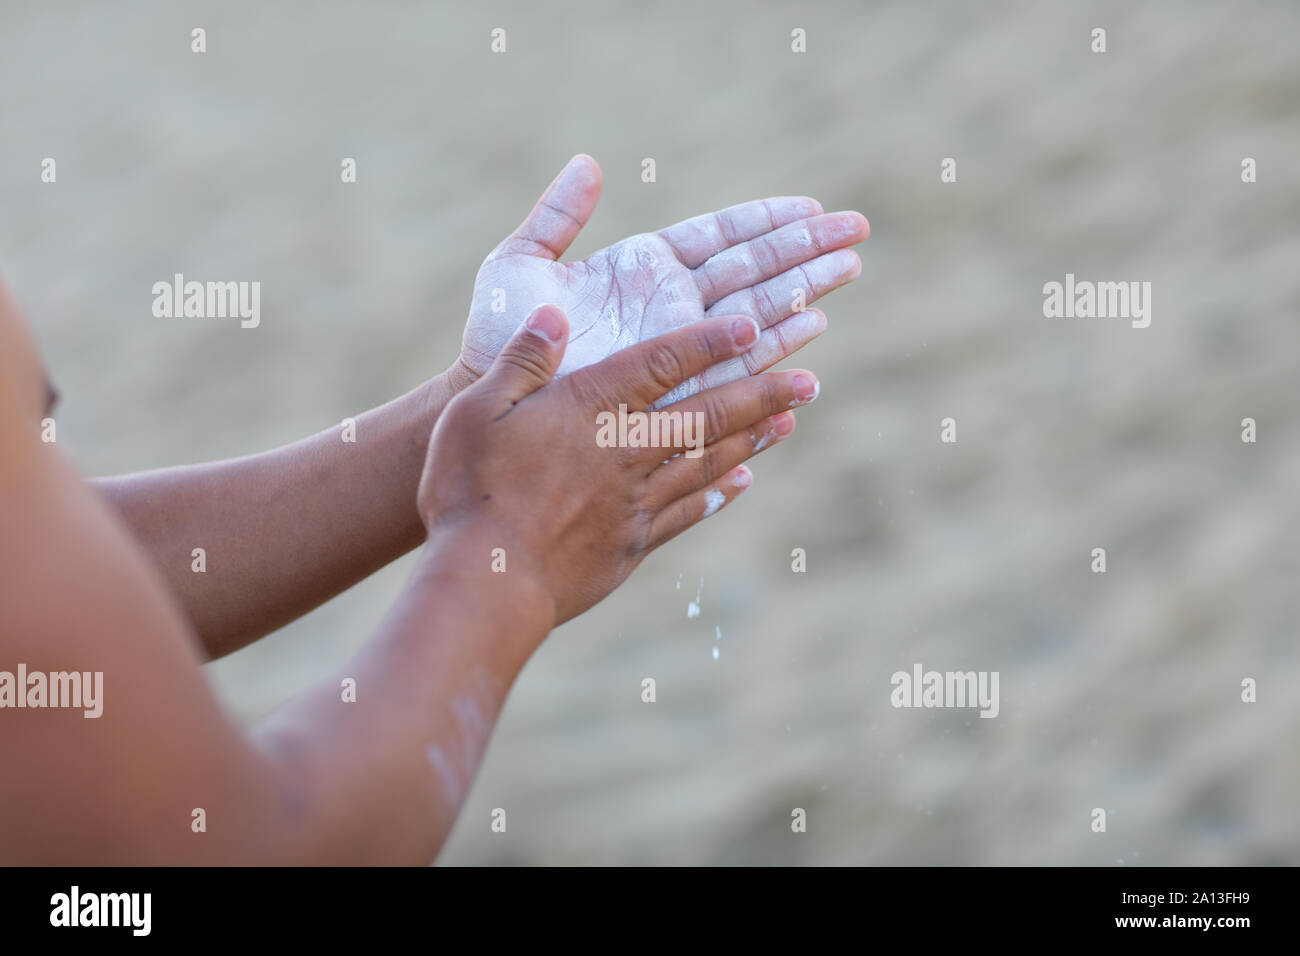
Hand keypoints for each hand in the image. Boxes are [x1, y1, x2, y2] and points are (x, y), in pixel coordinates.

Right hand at [420, 303, 819, 627]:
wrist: (487, 585)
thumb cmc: (469, 491)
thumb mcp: (475, 411)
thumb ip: (521, 361)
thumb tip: (556, 313)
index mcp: (590, 409)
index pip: (662, 362)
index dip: (710, 341)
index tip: (754, 325)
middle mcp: (627, 451)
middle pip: (707, 414)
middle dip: (762, 394)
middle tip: (809, 380)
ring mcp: (635, 502)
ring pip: (708, 461)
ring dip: (752, 439)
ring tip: (789, 421)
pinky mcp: (632, 545)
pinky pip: (687, 512)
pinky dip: (718, 494)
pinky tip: (739, 483)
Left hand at [455, 155, 865, 404]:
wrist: (497, 400)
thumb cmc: (499, 335)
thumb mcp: (520, 264)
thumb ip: (557, 216)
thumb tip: (590, 164)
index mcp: (644, 268)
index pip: (720, 236)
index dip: (767, 220)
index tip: (812, 208)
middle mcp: (672, 305)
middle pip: (753, 269)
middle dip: (805, 249)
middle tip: (858, 230)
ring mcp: (681, 346)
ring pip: (758, 311)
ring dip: (805, 291)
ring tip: (850, 269)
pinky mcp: (681, 387)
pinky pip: (739, 366)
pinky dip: (778, 349)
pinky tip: (814, 334)